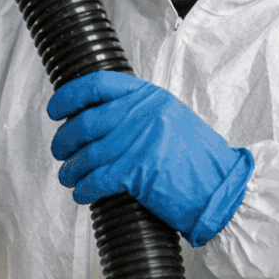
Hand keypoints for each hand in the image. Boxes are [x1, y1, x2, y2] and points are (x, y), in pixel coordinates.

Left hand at [48, 71, 254, 245]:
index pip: (97, 85)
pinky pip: (97, 180)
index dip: (69, 97)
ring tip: (68, 176)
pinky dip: (84, 189)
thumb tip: (97, 117)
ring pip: (87, 155)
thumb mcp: (172, 119)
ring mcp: (139, 143)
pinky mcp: (138, 173)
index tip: (55, 110)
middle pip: (85, 123)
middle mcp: (142, 115)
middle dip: (64, 140)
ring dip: (71, 169)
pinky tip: (81, 193)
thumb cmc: (198, 159)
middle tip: (60, 151)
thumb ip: (139, 113)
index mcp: (149, 97)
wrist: (223, 189)